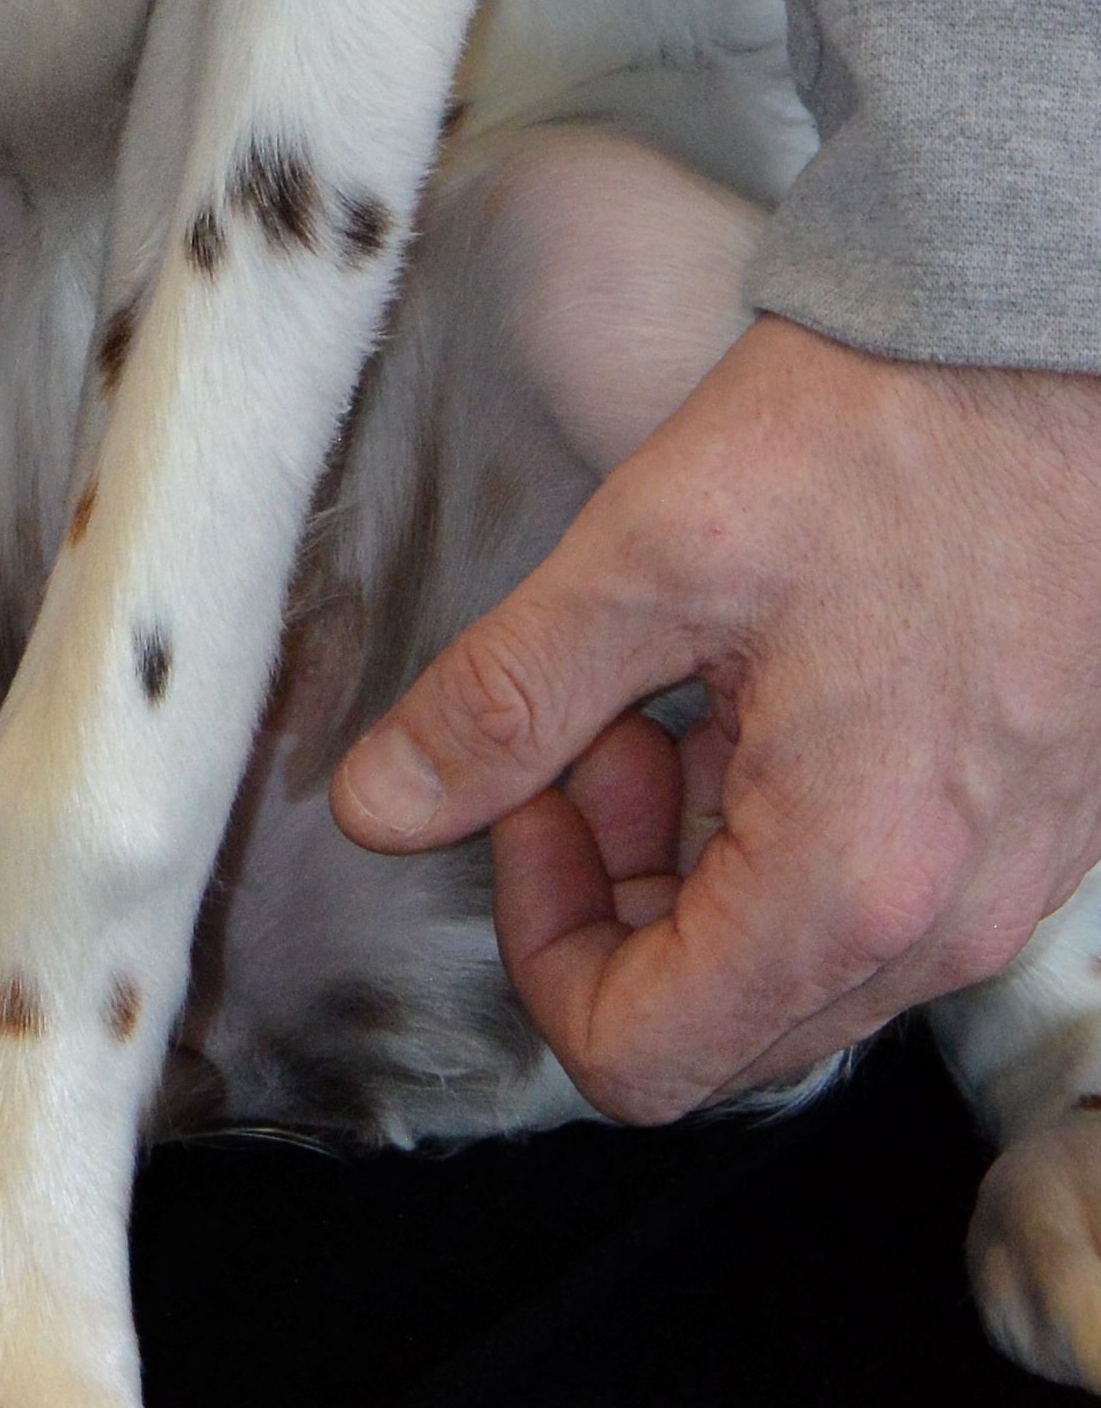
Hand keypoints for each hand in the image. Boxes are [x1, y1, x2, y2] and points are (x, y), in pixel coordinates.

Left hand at [331, 315, 1100, 1112]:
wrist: (1052, 351)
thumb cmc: (882, 430)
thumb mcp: (649, 551)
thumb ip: (504, 697)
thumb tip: (375, 805)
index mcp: (848, 885)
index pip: (640, 1057)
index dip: (540, 943)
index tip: (530, 798)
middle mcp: (944, 925)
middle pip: (719, 1020)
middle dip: (618, 889)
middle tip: (599, 726)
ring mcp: (1000, 886)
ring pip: (793, 960)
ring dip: (697, 850)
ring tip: (676, 682)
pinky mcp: (1027, 831)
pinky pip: (876, 895)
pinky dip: (787, 821)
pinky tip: (763, 680)